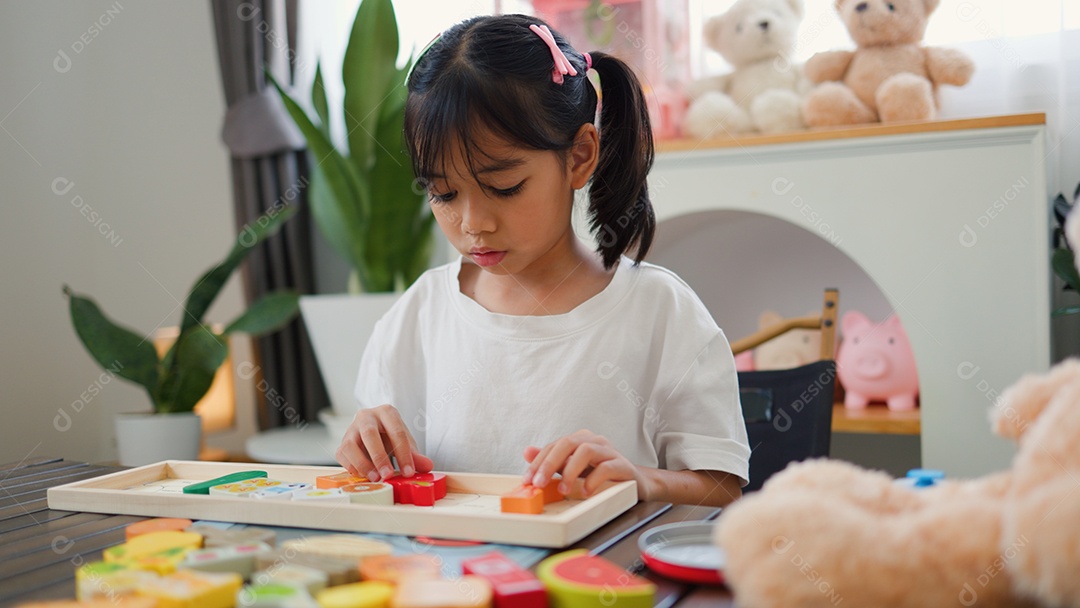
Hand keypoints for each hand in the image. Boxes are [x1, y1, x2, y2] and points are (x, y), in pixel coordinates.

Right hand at [335, 404, 432, 480]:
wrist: (374, 431)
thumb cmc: (390, 436)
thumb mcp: (405, 442)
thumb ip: (415, 455)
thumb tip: (428, 466)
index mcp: (386, 412)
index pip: (396, 431)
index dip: (403, 454)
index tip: (408, 472)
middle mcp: (366, 416)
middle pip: (369, 434)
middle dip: (379, 457)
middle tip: (388, 475)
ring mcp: (351, 428)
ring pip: (350, 445)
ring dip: (362, 464)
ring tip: (375, 478)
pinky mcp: (342, 442)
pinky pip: (342, 454)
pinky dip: (351, 467)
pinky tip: (364, 476)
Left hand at [522, 429, 646, 498]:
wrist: (636, 483)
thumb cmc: (602, 474)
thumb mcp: (572, 468)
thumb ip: (552, 461)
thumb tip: (527, 451)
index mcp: (580, 440)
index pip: (554, 445)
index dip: (538, 462)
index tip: (528, 480)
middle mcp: (594, 441)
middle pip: (568, 443)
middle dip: (549, 463)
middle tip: (539, 484)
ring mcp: (609, 451)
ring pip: (586, 451)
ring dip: (570, 471)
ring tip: (563, 490)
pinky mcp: (622, 465)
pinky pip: (606, 468)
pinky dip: (592, 480)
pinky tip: (585, 492)